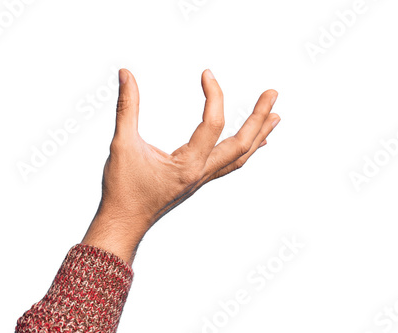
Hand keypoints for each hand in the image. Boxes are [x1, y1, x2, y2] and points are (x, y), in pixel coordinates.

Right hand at [81, 68, 279, 263]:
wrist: (123, 224)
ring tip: (275, 117)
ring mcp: (202, 179)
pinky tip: (254, 144)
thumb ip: (126, 107)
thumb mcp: (122, 144)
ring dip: (258, 135)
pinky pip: (229, 165)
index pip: (213, 124)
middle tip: (273, 93)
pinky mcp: (198, 181)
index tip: (207, 73)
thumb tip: (125, 73)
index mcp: (189, 165)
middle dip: (259, 117)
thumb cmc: (122, 189)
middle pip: (242, 144)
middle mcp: (202, 173)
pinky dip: (244, 151)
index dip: (214, 95)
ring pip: (240, 157)